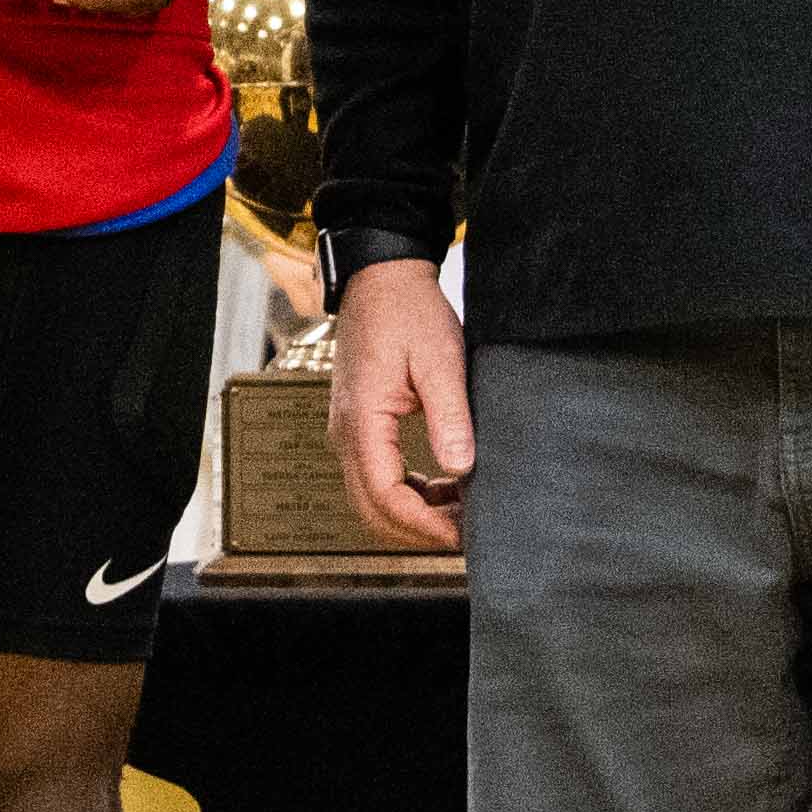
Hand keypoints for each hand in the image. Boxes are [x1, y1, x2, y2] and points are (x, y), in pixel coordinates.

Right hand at [330, 256, 475, 550]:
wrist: (381, 278)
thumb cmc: (409, 311)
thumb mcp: (441, 359)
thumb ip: (450, 416)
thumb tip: (462, 468)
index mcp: (362, 421)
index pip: (386, 496)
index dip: (425, 525)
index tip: (462, 534)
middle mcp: (346, 433)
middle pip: (372, 510)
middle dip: (417, 530)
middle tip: (465, 533)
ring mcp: (348, 431)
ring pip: (372, 498)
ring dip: (413, 514)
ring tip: (461, 511)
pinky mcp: (359, 426)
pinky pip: (375, 477)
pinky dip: (408, 493)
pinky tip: (444, 487)